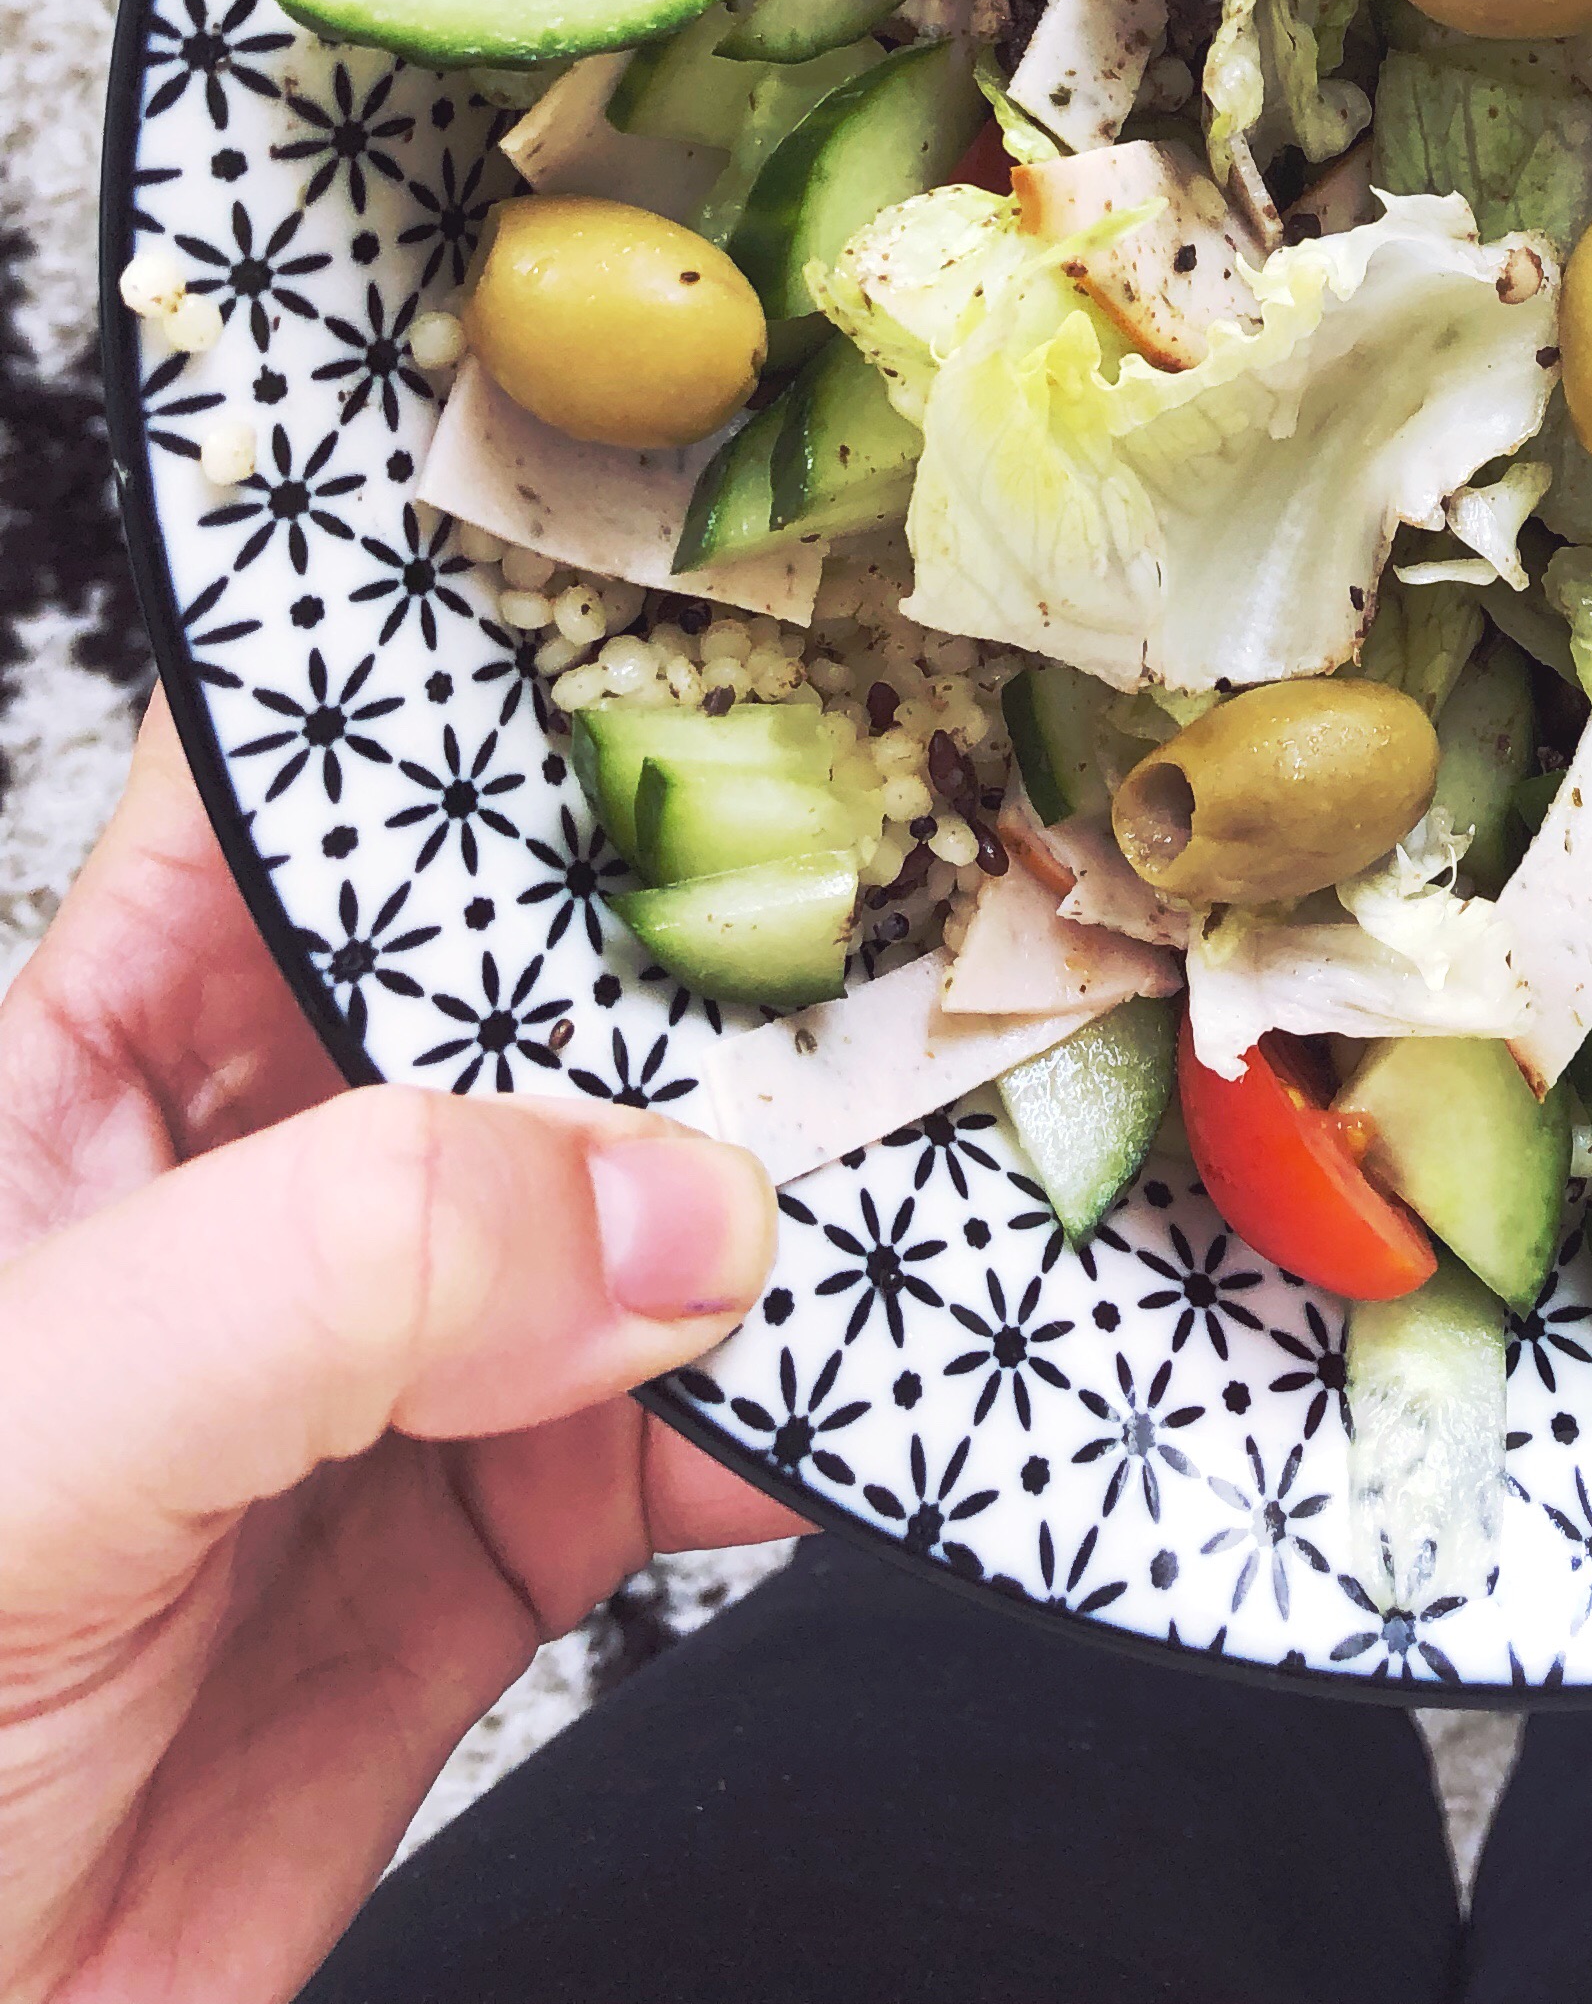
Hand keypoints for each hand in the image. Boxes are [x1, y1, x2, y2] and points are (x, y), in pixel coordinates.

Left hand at [0, 694, 804, 2002]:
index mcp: (96, 1074)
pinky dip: (816, 1400)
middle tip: (906, 876)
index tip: (689, 612)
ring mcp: (395, 1367)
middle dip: (711, 939)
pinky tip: (875, 1374)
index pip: (298, 800)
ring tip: (934, 1137)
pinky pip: (701, 1424)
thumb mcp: (33, 1431)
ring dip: (796, 1181)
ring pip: (647, 1203)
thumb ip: (338, 1269)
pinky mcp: (499, 1545)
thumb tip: (667, 1199)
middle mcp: (264, 1187)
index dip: (473, 687)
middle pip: (530, 991)